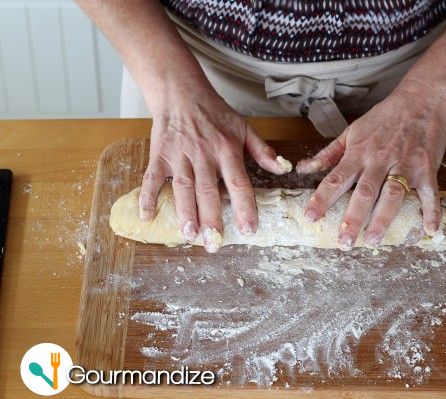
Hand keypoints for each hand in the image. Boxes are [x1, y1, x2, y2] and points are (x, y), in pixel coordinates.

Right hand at [139, 73, 290, 251]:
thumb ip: (263, 151)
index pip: (238, 182)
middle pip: (208, 190)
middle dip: (211, 219)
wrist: (181, 92)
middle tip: (214, 243)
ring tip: (188, 235)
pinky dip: (148, 196)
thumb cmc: (215, 113)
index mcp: (227, 149)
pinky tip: (147, 216)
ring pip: (182, 186)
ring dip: (184, 211)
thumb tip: (283, 169)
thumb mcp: (244, 128)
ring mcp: (180, 155)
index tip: (248, 229)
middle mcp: (203, 154)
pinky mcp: (160, 154)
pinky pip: (152, 177)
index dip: (244, 206)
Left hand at [296, 81, 445, 248]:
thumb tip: (302, 169)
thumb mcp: (351, 132)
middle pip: (364, 192)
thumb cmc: (383, 118)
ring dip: (383, 218)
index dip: (322, 198)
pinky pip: (429, 192)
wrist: (420, 100)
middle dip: (353, 218)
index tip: (311, 217)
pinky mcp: (426, 168)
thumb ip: (328, 154)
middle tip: (344, 242)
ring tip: (373, 240)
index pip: (336, 178)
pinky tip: (430, 230)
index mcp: (359, 153)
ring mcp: (404, 165)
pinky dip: (431, 211)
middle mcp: (380, 160)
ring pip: (392, 194)